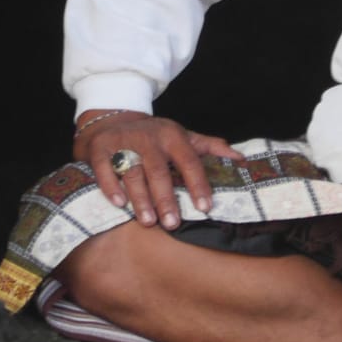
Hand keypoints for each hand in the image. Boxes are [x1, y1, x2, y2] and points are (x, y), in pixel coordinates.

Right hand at [74, 113, 242, 230]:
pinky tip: (118, 203)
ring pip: (133, 173)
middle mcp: (149, 139)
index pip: (189, 162)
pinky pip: (104, 169)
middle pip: (159, 172)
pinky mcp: (100, 149)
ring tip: (149, 221)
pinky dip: (110, 185)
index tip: (205, 208)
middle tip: (173, 224)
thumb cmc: (154, 135)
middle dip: (166, 199)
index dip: (198, 185)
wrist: (112, 118)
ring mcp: (124, 143)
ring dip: (141, 198)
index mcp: (173, 136)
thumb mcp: (183, 136)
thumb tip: (240, 159)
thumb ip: (210, 147)